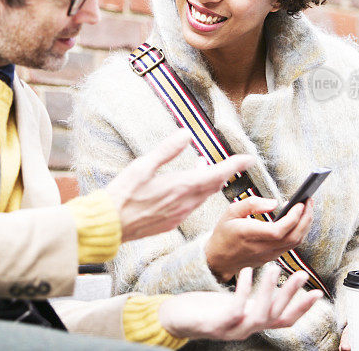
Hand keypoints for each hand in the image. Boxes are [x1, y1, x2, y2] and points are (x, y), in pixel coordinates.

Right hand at [105, 129, 254, 241]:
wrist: (109, 225)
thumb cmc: (123, 194)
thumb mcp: (142, 165)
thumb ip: (167, 150)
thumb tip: (186, 134)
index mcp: (180, 187)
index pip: (216, 174)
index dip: (235, 165)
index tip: (249, 159)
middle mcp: (185, 203)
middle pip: (213, 187)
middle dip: (224, 173)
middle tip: (233, 163)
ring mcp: (178, 215)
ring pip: (203, 197)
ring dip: (209, 183)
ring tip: (206, 170)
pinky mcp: (171, 223)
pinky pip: (191, 206)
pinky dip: (196, 194)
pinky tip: (186, 189)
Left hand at [159, 265, 322, 340]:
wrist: (177, 319)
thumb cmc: (207, 309)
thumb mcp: (236, 303)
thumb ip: (254, 298)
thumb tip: (273, 280)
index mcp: (253, 322)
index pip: (285, 319)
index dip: (303, 308)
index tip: (318, 292)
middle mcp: (247, 329)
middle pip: (277, 316)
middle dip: (292, 296)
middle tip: (303, 275)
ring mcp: (232, 330)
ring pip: (259, 314)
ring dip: (269, 291)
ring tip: (274, 268)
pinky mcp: (215, 325)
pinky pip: (234, 308)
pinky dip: (242, 290)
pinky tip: (246, 271)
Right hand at [205, 196, 313, 281]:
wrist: (218, 259)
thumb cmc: (224, 233)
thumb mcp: (230, 212)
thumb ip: (252, 203)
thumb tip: (274, 203)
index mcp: (248, 234)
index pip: (278, 231)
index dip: (293, 218)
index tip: (300, 203)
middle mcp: (261, 247)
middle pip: (293, 237)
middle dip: (306, 218)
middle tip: (309, 201)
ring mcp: (268, 255)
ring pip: (295, 243)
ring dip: (305, 225)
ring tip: (307, 208)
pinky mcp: (272, 257)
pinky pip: (291, 246)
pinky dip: (299, 232)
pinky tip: (299, 220)